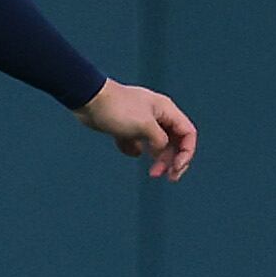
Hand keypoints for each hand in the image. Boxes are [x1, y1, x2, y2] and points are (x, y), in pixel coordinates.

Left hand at [76, 80, 196, 180]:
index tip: (176, 168)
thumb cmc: (117, 109)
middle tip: (166, 177)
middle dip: (172, 160)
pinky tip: (129, 151)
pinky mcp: (125, 126)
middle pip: (174, 141)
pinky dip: (135, 150)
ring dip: (158, 160)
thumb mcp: (144, 126)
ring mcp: (140, 121)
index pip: (187, 133)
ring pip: (157, 144)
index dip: (186, 153)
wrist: (88, 99)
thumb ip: (159, 141)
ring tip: (151, 174)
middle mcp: (157, 115)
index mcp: (166, 110)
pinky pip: (136, 142)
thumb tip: (161, 153)